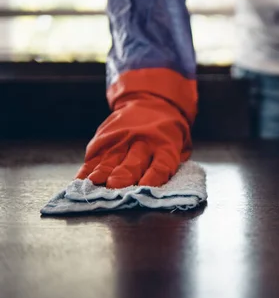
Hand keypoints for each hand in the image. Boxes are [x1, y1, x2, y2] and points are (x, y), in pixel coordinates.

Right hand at [76, 92, 191, 187]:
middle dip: (122, 176)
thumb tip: (153, 194)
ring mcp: (121, 140)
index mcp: (165, 147)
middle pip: (132, 163)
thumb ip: (168, 168)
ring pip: (110, 159)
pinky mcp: (104, 138)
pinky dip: (86, 170)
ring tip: (95, 183)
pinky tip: (81, 180)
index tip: (143, 188)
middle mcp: (142, 143)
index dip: (152, 178)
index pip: (160, 166)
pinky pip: (94, 156)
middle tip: (114, 187)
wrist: (151, 103)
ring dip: (101, 173)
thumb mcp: (178, 147)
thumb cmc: (166, 136)